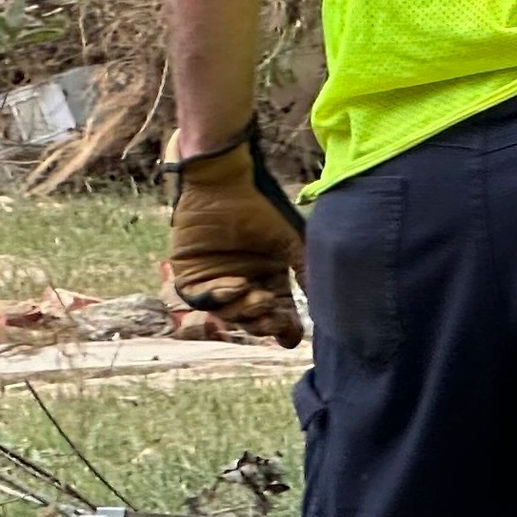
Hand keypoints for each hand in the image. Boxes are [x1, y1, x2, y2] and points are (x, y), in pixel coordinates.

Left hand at [167, 119, 305, 344]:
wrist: (224, 180)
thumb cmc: (260, 205)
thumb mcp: (289, 240)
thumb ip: (305, 272)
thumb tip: (325, 305)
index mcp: (268, 278)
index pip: (277, 314)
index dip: (284, 329)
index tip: (292, 336)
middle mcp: (243, 283)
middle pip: (252, 320)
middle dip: (263, 323)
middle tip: (273, 314)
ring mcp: (216, 281)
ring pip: (228, 313)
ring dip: (244, 311)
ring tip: (258, 297)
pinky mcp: (190, 275)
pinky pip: (201, 298)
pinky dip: (218, 297)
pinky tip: (236, 285)